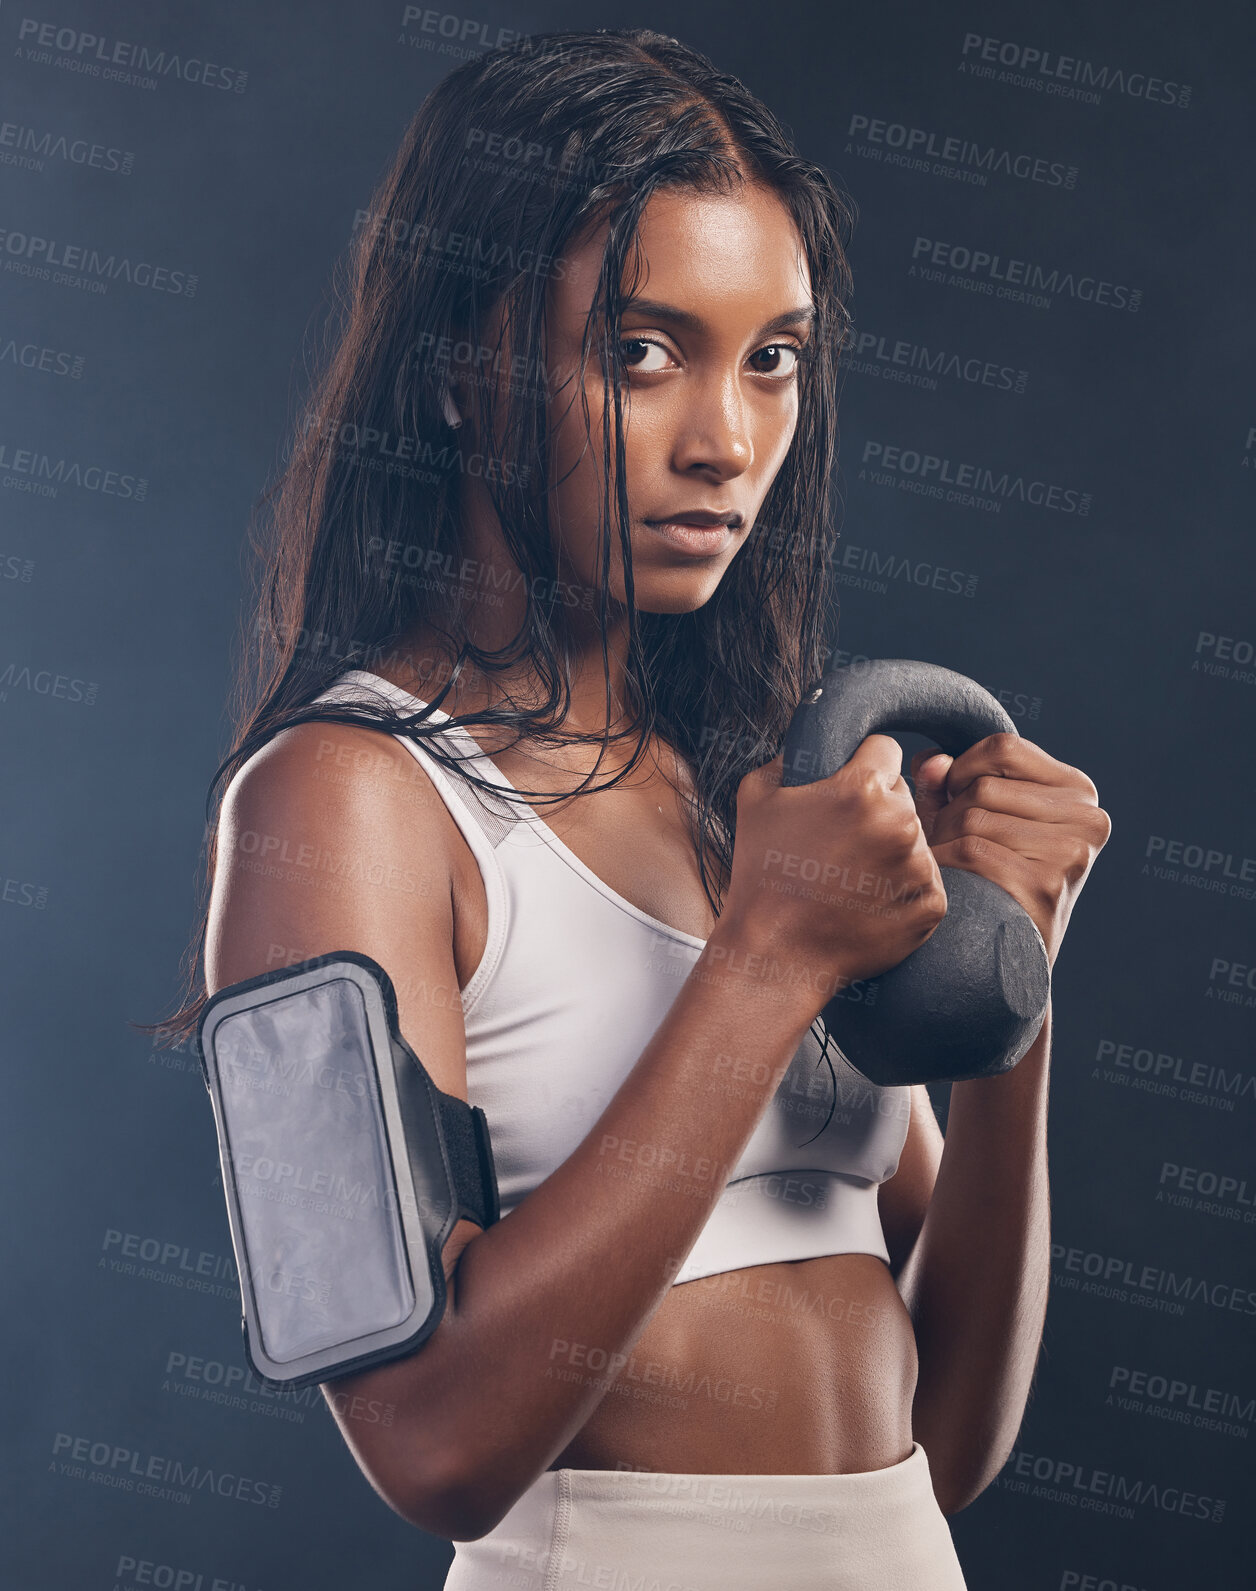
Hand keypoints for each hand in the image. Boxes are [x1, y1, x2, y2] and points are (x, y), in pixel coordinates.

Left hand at [908, 733, 1110, 966]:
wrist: (1009, 959)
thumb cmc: (987, 876)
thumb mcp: (975, 817)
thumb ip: (949, 782)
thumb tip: (931, 762)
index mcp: (1078, 790)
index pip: (1004, 746)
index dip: (963, 767)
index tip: (952, 796)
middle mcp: (1088, 817)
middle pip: (984, 785)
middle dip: (949, 813)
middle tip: (947, 845)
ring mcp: (1073, 853)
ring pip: (973, 817)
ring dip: (943, 842)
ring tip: (949, 867)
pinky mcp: (1049, 886)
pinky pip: (973, 852)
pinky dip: (948, 868)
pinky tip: (952, 886)